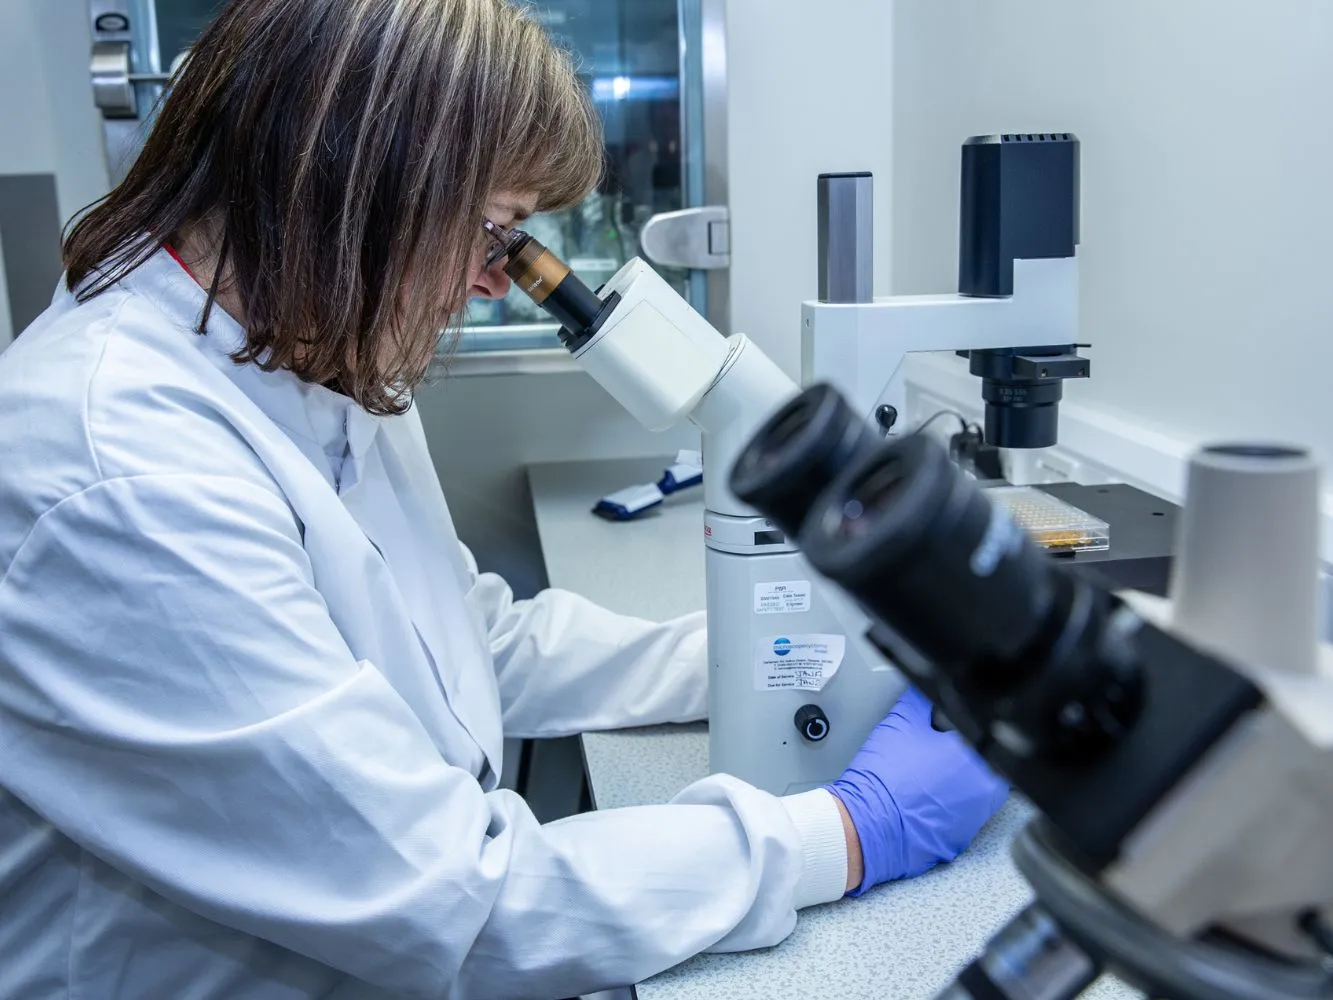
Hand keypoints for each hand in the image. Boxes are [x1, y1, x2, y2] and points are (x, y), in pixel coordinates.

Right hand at [828, 687, 1007, 894]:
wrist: (867, 826)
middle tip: (941, 749)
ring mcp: (976, 819)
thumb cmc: (885, 779)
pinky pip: (964, 816)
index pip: (989, 734)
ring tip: (930, 775)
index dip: (970, 728)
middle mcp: (987, 791)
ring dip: (962, 782)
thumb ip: (921, 700)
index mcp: (979, 758)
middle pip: (989, 764)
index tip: (953, 728)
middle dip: (969, 755)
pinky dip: (951, 807)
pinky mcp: (961, 839)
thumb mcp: (900, 722)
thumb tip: (927, 689)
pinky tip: (926, 799)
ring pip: (978, 792)